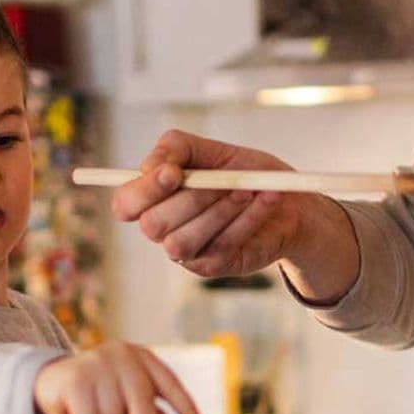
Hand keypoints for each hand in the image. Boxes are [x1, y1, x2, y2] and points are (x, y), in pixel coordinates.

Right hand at [32, 343, 204, 413]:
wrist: (50, 381)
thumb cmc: (98, 392)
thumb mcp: (125, 394)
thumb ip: (147, 409)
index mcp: (141, 357)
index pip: (170, 384)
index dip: (187, 409)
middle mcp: (122, 355)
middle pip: (142, 405)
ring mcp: (98, 364)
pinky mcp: (75, 378)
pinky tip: (77, 411)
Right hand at [111, 129, 356, 297]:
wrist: (288, 202)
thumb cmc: (244, 173)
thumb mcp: (212, 150)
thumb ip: (177, 148)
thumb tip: (153, 165)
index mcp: (154, 198)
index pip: (125, 204)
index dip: (143, 191)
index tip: (174, 173)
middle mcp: (163, 228)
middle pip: (152, 225)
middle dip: (191, 198)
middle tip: (223, 180)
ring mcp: (186, 251)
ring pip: (181, 241)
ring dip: (218, 211)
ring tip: (248, 190)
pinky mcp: (212, 265)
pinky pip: (220, 246)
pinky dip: (245, 219)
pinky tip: (265, 200)